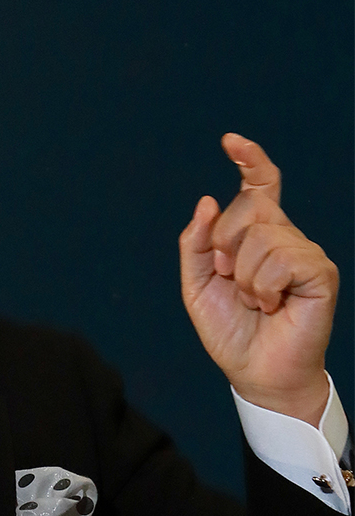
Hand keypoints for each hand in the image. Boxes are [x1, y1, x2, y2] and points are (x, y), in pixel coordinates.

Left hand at [179, 134, 337, 424]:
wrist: (255, 373)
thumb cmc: (231, 332)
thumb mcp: (198, 286)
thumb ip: (196, 244)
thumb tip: (207, 200)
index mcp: (257, 235)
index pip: (260, 186)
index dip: (250, 160)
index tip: (231, 141)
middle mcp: (285, 237)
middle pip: (249, 207)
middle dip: (225, 247)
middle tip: (234, 284)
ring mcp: (305, 253)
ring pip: (262, 236)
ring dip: (245, 277)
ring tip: (256, 302)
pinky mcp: (320, 273)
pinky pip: (281, 259)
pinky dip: (264, 287)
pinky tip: (272, 306)